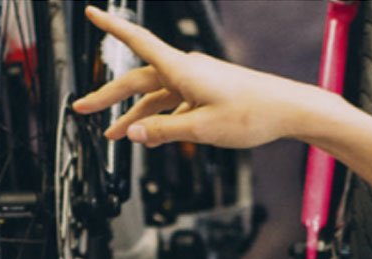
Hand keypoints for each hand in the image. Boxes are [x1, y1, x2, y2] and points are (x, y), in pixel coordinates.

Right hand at [72, 5, 328, 148]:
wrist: (289, 110)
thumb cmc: (253, 114)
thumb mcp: (201, 128)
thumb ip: (162, 131)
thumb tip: (132, 133)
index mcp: (181, 69)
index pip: (137, 40)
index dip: (111, 27)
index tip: (91, 12)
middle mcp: (186, 69)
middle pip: (137, 79)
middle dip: (108, 95)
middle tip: (82, 108)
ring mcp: (196, 81)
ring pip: (155, 95)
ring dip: (133, 114)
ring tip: (111, 133)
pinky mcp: (207, 92)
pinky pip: (174, 103)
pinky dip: (159, 118)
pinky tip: (150, 134)